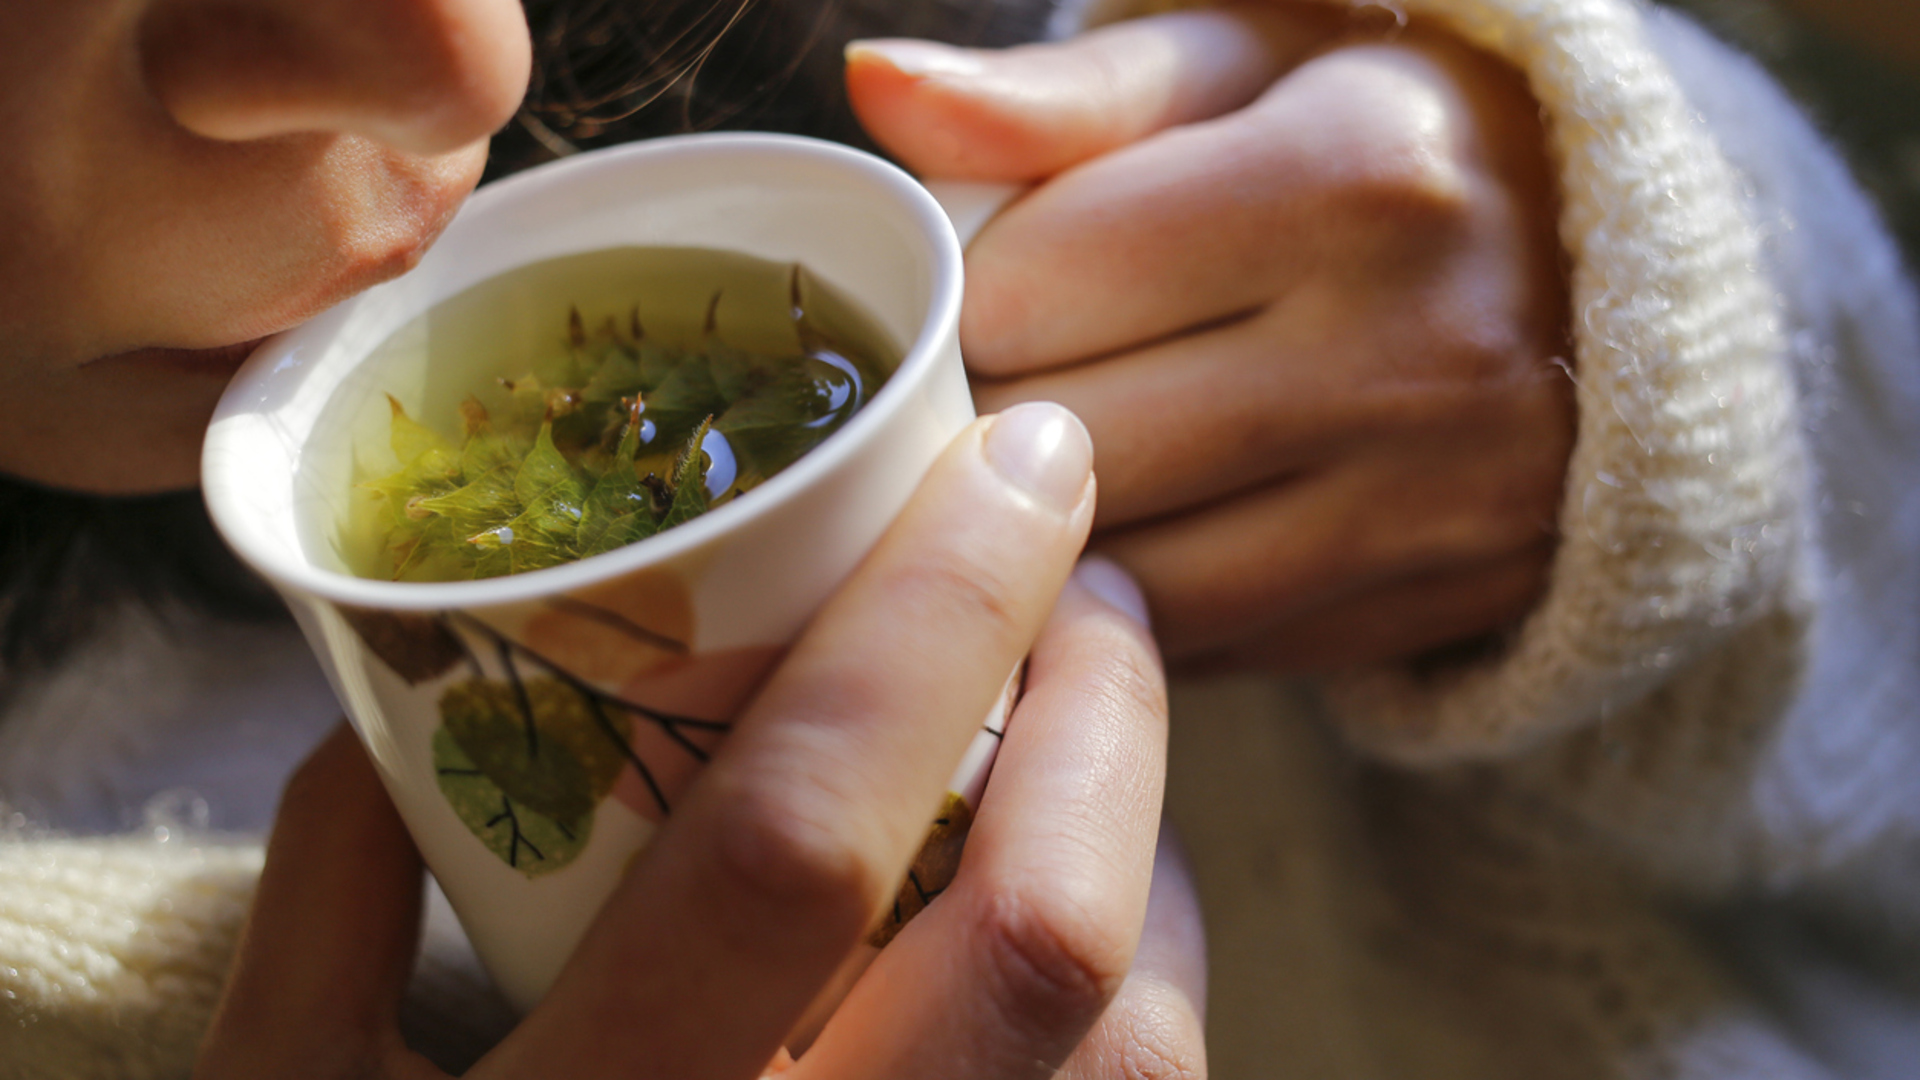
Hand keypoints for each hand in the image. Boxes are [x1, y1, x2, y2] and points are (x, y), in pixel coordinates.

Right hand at [195, 404, 1203, 1078]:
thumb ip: (320, 904)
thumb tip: (393, 706)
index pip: (804, 832)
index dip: (934, 618)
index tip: (1020, 458)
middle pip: (1048, 934)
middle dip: (1113, 708)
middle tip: (1090, 576)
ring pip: (1142, 1055)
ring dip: (1157, 851)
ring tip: (1101, 731)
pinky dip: (1148, 997)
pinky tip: (1098, 921)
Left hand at [849, 3, 1575, 670]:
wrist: (1640, 269)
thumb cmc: (1394, 134)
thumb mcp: (1251, 60)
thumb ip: (1066, 90)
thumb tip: (880, 88)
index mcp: (1355, 173)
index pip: (1029, 287)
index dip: (953, 302)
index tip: (957, 295)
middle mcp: (1412, 352)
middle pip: (1065, 452)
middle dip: (977, 429)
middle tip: (965, 394)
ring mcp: (1438, 503)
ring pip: (1127, 580)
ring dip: (1041, 543)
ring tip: (1031, 472)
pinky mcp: (1439, 603)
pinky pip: (1211, 648)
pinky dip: (1137, 608)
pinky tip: (1129, 538)